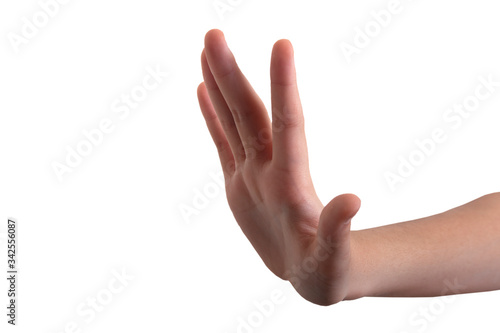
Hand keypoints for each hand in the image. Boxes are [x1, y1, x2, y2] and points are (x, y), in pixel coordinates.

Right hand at [197, 29, 360, 304]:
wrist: (313, 272)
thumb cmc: (331, 269)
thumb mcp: (334, 259)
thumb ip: (338, 231)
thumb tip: (353, 201)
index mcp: (292, 183)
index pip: (287, 124)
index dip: (283, 87)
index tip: (282, 45)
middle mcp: (270, 169)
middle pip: (249, 115)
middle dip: (231, 75)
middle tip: (213, 35)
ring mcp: (253, 174)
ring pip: (234, 121)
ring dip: (220, 85)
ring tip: (208, 50)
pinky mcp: (239, 184)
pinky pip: (223, 143)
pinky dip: (212, 117)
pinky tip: (203, 91)